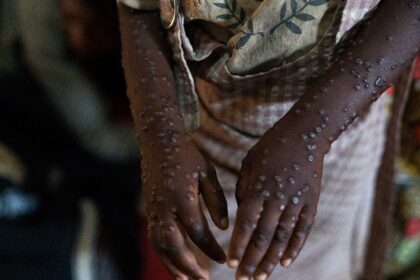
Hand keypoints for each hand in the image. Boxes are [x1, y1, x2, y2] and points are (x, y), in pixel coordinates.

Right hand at [142, 131, 228, 279]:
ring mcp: (154, 210)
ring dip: (172, 265)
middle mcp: (165, 208)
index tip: (225, 260)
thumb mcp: (208, 173)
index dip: (211, 249)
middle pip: (174, 247)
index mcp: (183, 198)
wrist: (159, 142)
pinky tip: (173, 262)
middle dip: (189, 267)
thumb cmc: (187, 155)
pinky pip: (154, 238)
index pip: (198, 233)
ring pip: (160, 246)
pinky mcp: (149, 209)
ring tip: (186, 279)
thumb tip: (224, 227)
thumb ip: (217, 200)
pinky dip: (163, 254)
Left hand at [228, 117, 328, 279]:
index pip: (246, 223)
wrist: (305, 134)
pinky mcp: (311, 202)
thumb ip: (244, 190)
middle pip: (263, 236)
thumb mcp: (249, 163)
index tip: (230, 264)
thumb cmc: (271, 146)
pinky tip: (286, 262)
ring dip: (271, 260)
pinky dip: (295, 247)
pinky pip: (302, 229)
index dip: (238, 245)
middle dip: (251, 260)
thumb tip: (242, 214)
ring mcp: (296, 201)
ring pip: (282, 237)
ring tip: (261, 277)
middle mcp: (276, 198)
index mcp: (258, 187)